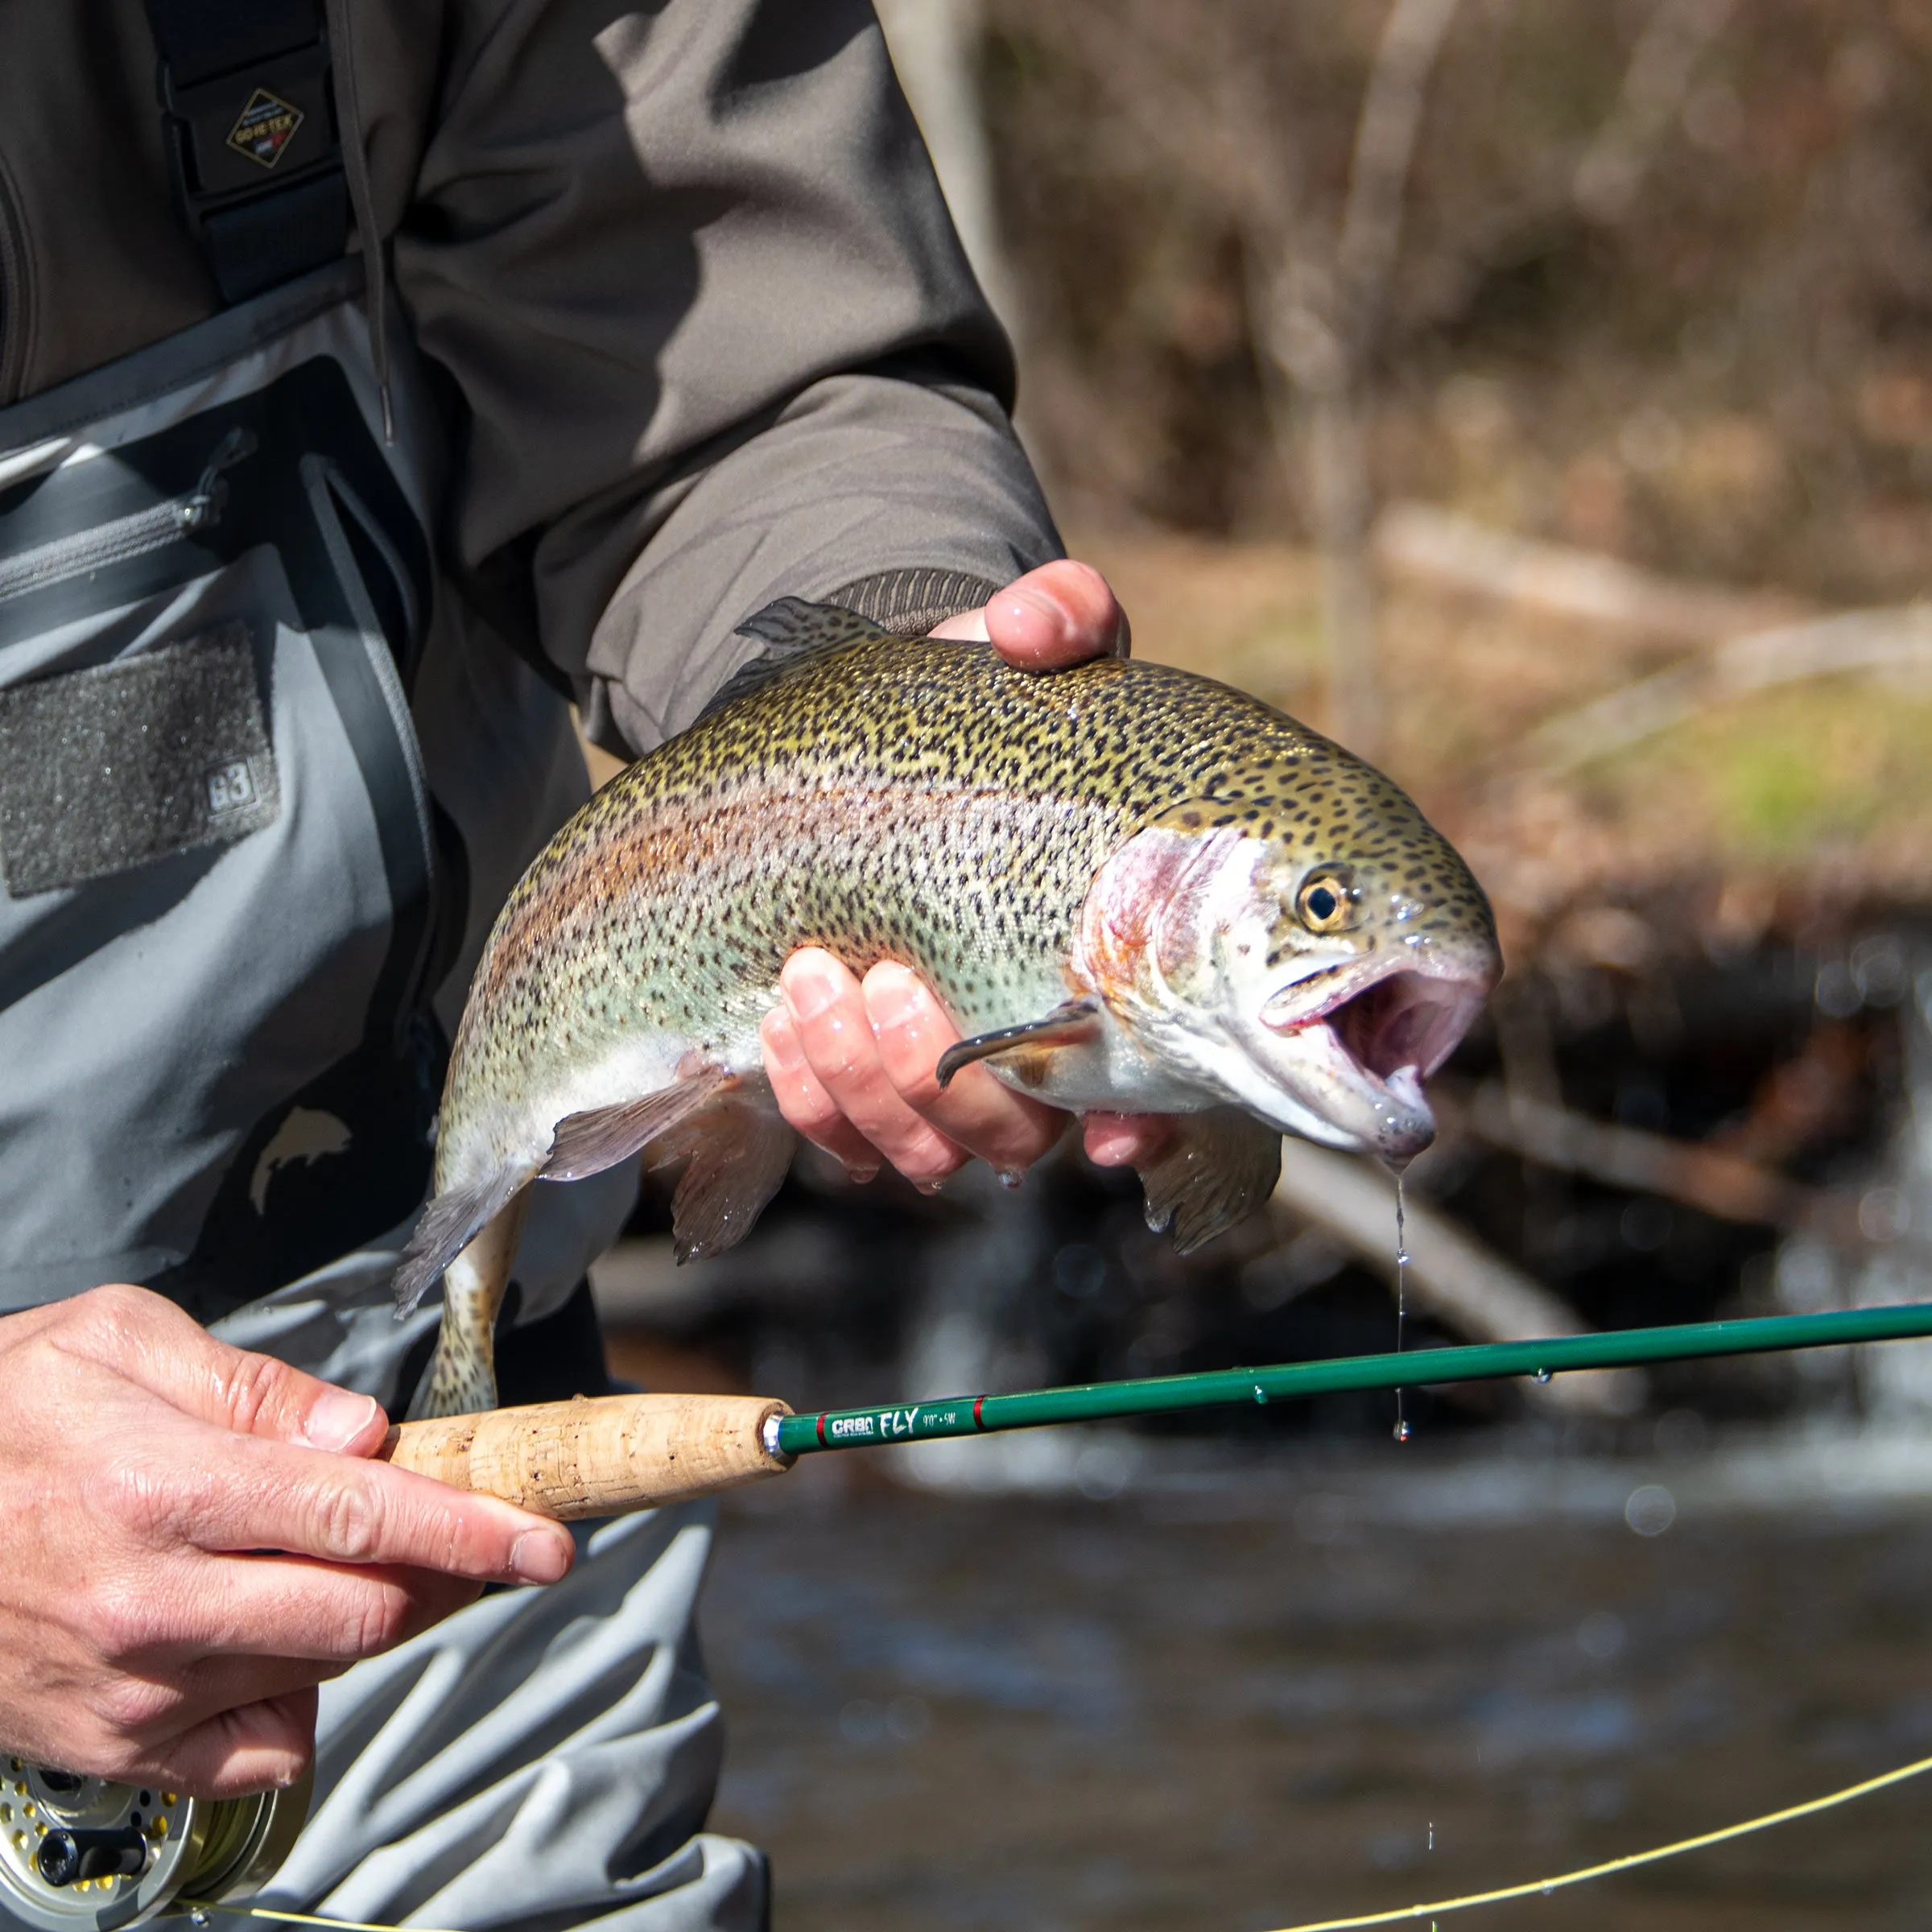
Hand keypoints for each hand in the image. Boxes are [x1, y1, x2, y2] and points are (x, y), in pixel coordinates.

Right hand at [0, 1285, 575, 1796]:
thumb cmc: (4, 1411)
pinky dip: (298, 1696)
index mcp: (167, 1487)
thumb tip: (366, 1434)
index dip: (473, 1531)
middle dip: (438, 1574)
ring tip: (321, 1558)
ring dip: (363, 1618)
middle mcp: (154, 1603)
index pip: (360, 1517)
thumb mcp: (118, 1342)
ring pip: (323, 1672)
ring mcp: (134, 1689)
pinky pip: (263, 1746)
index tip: (548, 1542)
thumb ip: (256, 1389)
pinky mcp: (115, 1747)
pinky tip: (267, 1634)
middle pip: (363, 1615)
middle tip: (454, 1529)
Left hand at [760, 559, 1170, 1187]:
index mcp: (1116, 970)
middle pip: (1018, 1138)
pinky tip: (782, 1015)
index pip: (1166, 1090)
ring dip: (866, 1085)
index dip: (1146, 1130)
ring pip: (926, 1151)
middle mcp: (1044, 1045)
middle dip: (946, 1083)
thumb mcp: (1037, 651)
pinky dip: (811, 1094)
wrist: (879, 747)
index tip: (1109, 1130)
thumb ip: (1063, 619)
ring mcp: (952, 1074)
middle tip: (891, 978)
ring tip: (811, 978)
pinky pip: (842, 1138)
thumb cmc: (991, 711)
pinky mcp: (866, 1082)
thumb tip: (1031, 624)